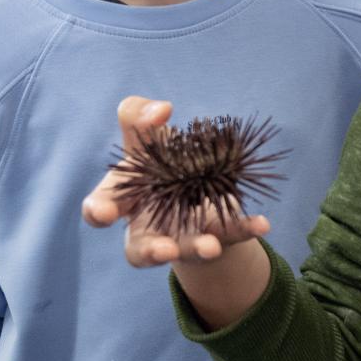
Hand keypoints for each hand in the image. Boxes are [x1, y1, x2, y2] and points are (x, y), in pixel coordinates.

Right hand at [82, 96, 271, 267]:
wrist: (195, 185)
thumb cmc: (161, 160)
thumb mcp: (147, 136)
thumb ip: (140, 118)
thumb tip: (160, 109)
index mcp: (124, 199)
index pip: (100, 208)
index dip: (99, 211)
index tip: (104, 212)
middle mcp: (149, 227)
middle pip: (140, 248)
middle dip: (151, 251)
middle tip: (164, 250)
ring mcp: (183, 236)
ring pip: (185, 250)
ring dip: (197, 248)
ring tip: (211, 246)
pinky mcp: (217, 235)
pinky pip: (231, 235)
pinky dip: (245, 229)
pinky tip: (261, 224)